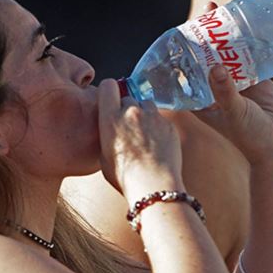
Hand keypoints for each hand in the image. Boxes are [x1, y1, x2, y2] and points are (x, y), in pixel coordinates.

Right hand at [97, 79, 183, 201]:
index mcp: (110, 118)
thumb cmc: (125, 177)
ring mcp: (152, 116)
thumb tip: (112, 130)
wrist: (154, 186)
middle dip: (127, 109)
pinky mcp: (169, 124)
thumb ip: (107, 134)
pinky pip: (161, 118)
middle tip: (129, 129)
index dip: (109, 91)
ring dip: (144, 115)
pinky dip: (158, 126)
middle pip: (128, 98)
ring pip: (146, 105)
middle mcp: (131, 112)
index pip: (108, 86)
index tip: (111, 99)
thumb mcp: (103, 156)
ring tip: (144, 135)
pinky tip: (157, 144)